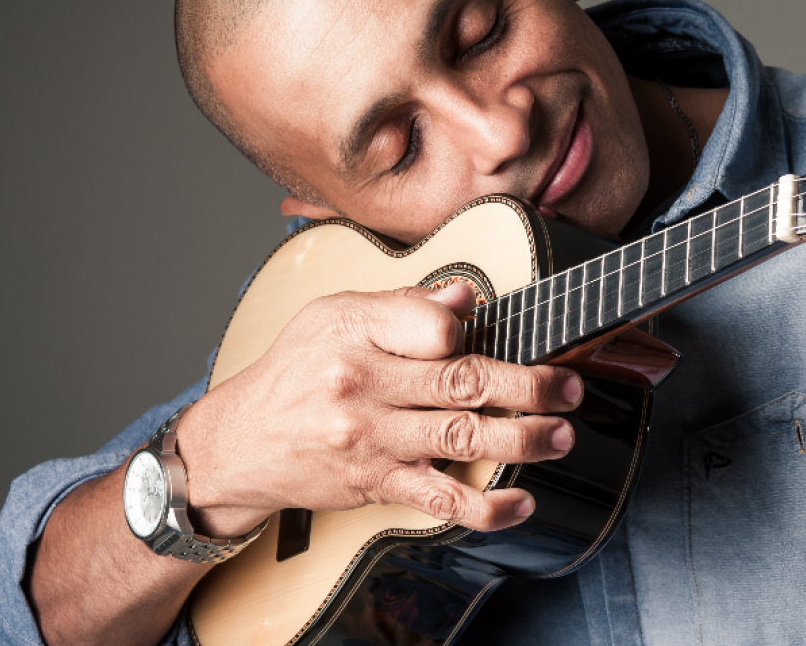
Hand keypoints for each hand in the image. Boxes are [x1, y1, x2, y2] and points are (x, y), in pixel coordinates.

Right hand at [173, 282, 581, 534]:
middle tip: (570, 387)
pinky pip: (438, 500)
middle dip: (528, 385)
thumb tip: (465, 298)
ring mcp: (372, 440)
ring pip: (460, 438)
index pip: (429, 325)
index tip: (495, 327)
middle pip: (460, 381)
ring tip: (561, 433)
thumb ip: (401, 305)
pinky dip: (484, 507)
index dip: (468, 327)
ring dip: (521, 439)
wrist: (235, 447)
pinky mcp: (376, 484)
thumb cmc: (293, 373)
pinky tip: (520, 503)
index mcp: (354, 333)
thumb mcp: (331, 317)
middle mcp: (363, 386)